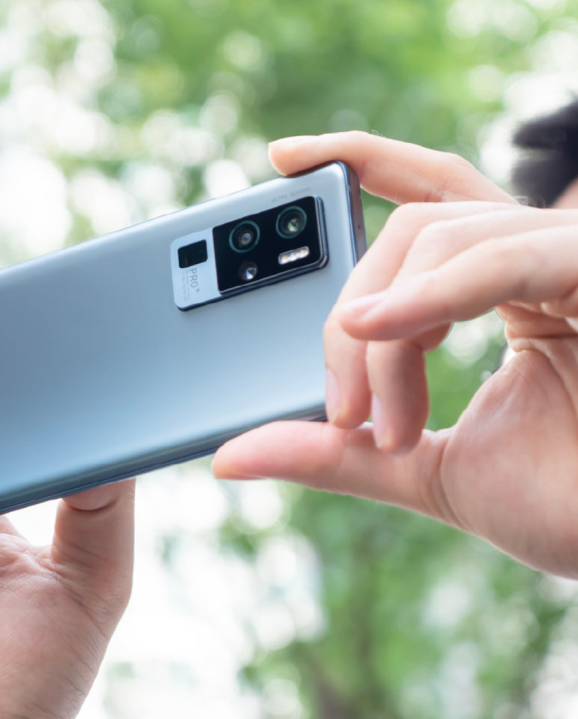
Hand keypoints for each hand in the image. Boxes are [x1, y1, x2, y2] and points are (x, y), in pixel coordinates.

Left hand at [214, 132, 577, 578]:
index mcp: (504, 287)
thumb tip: (230, 457)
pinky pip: (496, 256)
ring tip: (379, 418)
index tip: (283, 158)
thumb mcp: (418, 467)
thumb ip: (332, 451)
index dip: (363, 159)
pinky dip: (427, 294)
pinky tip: (373, 329)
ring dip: (385, 331)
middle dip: (351, 311)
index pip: (431, 197)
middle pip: (414, 228)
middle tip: (341, 409)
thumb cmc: (556, 505)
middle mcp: (537, 260)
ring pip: (438, 237)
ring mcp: (569, 258)